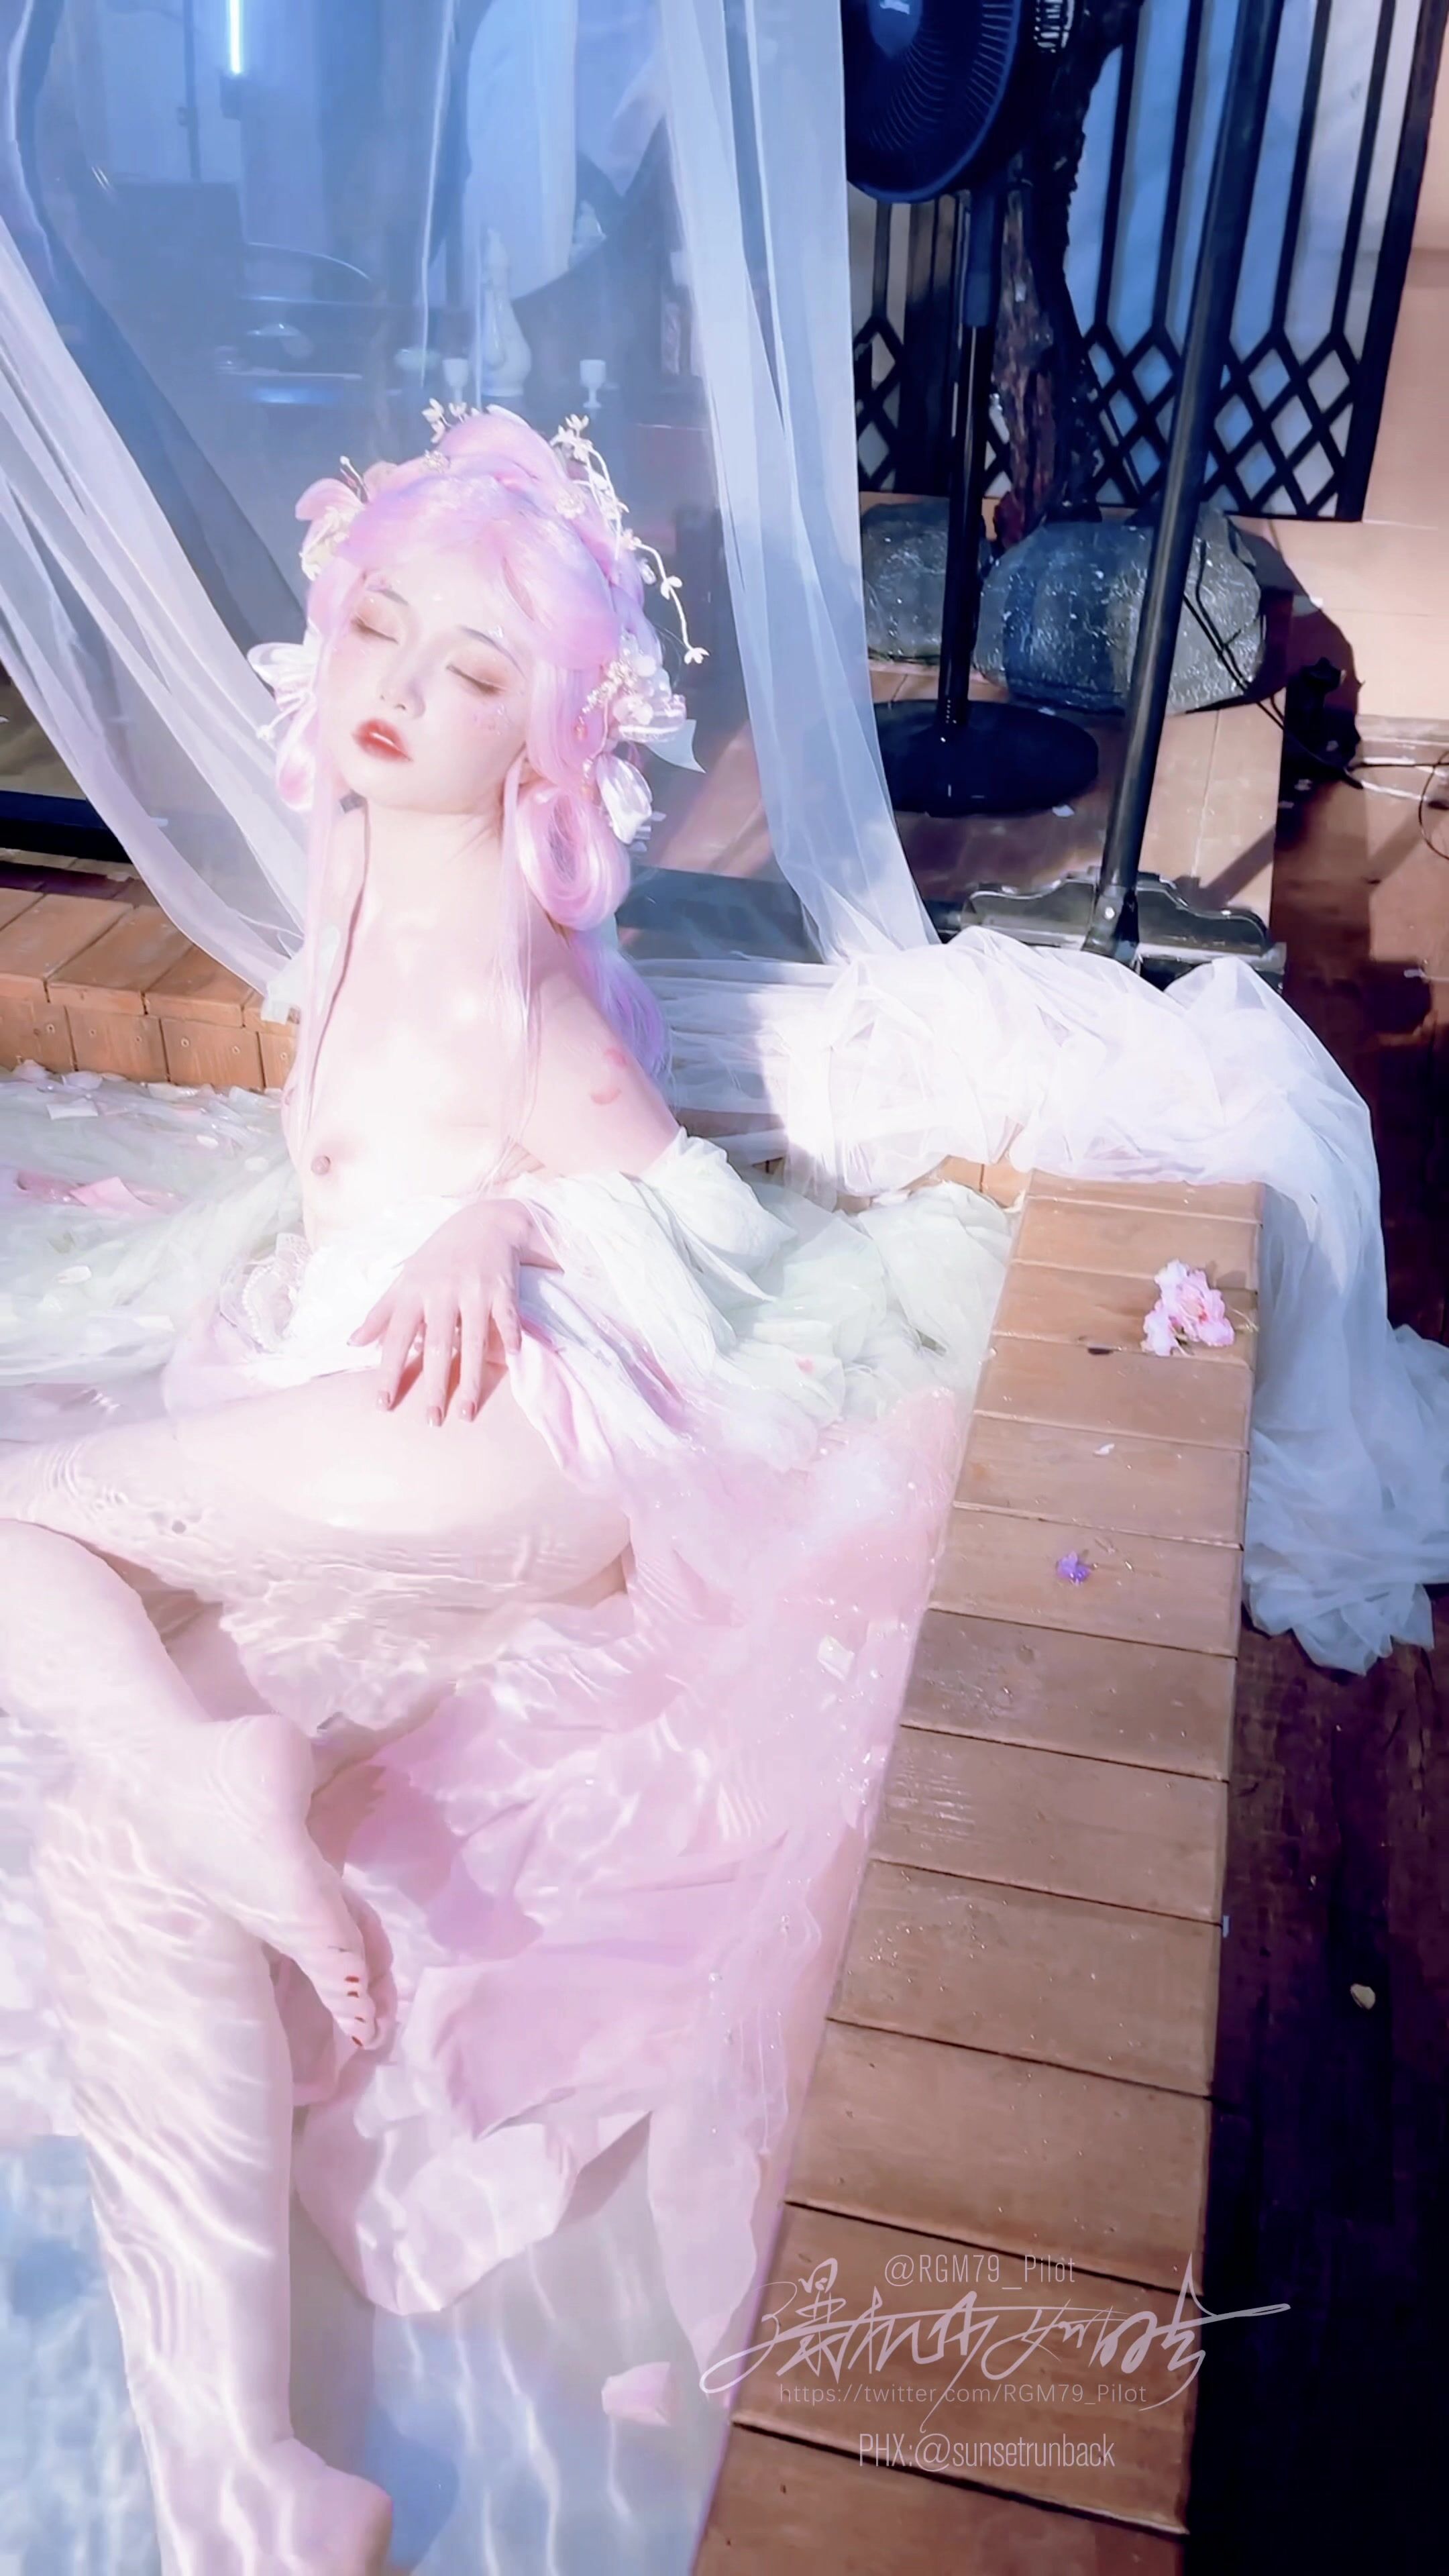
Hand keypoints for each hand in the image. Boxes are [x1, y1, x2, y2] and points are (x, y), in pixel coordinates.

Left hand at [347, 1196, 545, 1423]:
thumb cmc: (438, 1257)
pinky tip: (509, 1361)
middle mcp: (442, 1292)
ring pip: (473, 1341)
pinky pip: (507, 1318)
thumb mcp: (405, 1279)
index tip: (382, 1405)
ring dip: (471, 1379)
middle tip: (431, 1422)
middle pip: (437, 1346)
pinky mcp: (503, 1288)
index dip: (388, 1372)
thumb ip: (381, 1313)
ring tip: (466, 1413)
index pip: (396, 1338)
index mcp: (414, 1292)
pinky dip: (509, 1337)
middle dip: (434, 1386)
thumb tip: (353, 1343)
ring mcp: (474, 1290)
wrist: (484, 1222)